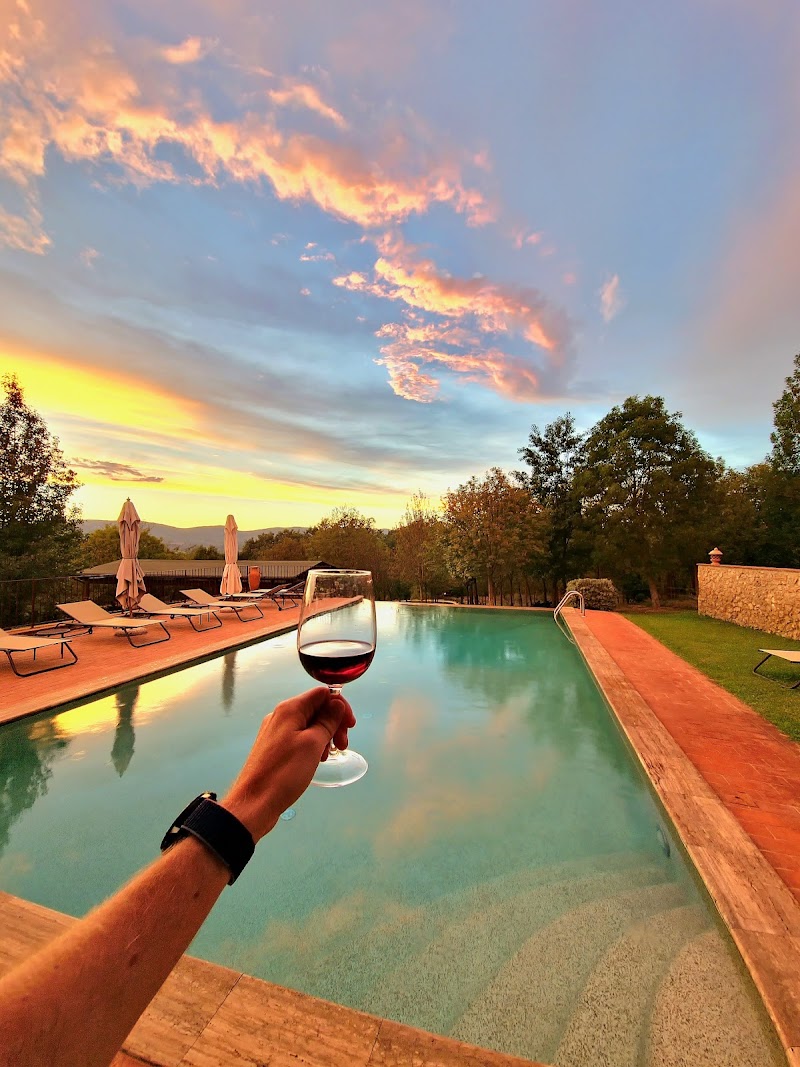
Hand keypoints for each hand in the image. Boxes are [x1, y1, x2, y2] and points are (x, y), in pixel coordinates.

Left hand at [221, 687, 355, 840]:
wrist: (255, 802)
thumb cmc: (285, 772)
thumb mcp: (313, 744)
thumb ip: (327, 720)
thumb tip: (337, 704)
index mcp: (290, 709)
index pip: (322, 693)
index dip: (340, 706)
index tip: (350, 727)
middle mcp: (281, 715)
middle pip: (316, 708)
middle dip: (334, 723)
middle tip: (343, 745)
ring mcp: (276, 732)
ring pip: (309, 725)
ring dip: (325, 736)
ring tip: (328, 756)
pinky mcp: (275, 748)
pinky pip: (300, 738)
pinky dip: (313, 745)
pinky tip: (316, 760)